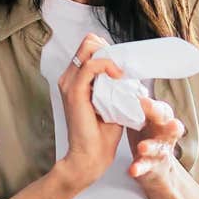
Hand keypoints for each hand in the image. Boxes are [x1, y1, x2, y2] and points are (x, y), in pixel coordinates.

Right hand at [52, 33, 125, 192]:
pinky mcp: (74, 91)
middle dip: (110, 50)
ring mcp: (69, 83)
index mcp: (75, 79)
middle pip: (89, 42)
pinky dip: (107, 66)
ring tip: (122, 75)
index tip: (124, 65)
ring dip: (111, 57)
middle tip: (123, 68)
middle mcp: (69, 78)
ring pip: (89, 48)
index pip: (90, 47)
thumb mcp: (112, 101)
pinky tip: (118, 77)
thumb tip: (129, 70)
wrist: (91, 156)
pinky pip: (90, 66)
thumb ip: (115, 83)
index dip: (109, 50)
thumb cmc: (102, 133)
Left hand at [127, 95, 184, 191]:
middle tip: (165, 121)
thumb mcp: (142, 116)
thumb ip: (134, 102)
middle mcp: (165, 134)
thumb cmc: (146, 135)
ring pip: (160, 148)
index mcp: (160, 120)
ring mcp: (160, 151)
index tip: (143, 100)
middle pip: (171, 127)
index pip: (162, 110)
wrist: (152, 166)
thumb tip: (118, 80)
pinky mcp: (152, 167)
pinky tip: (132, 170)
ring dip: (151, 147)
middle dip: (168, 124)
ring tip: (142, 147)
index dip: (154, 106)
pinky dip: (140, 168)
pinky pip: (147, 167)